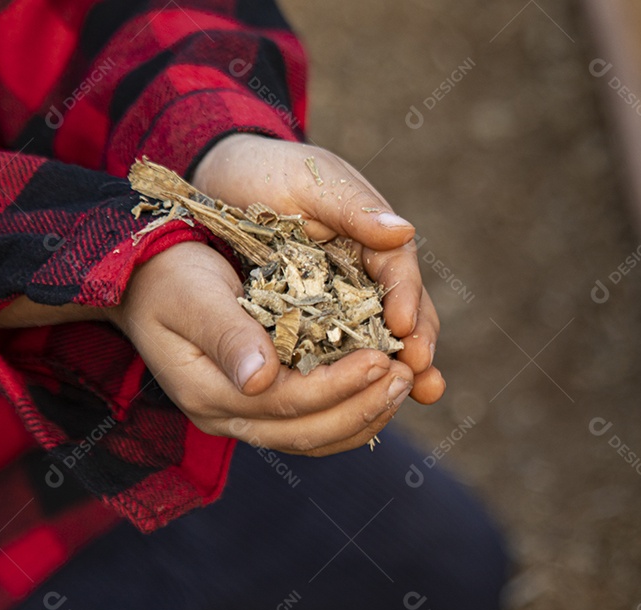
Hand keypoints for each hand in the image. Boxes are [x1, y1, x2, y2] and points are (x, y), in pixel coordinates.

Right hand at [109, 242, 413, 454]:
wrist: (143, 279)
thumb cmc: (166, 276)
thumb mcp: (190, 294)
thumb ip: (226, 334)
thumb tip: (261, 380)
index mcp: (208, 392)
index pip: (287, 403)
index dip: (338, 386)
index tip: (381, 359)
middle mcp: (227, 417)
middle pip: (308, 432)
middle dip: (363, 407)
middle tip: (405, 376)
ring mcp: (244, 418)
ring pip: (316, 438)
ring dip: (366, 415)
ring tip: (404, 382)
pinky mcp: (263, 407)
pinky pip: (316, 426)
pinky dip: (354, 413)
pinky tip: (382, 389)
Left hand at [191, 133, 443, 404]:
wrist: (217, 182)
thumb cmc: (266, 172)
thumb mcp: (308, 179)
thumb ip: (352, 207)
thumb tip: (402, 232)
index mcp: (372, 236)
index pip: (399, 271)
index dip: (408, 299)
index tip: (405, 328)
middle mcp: (368, 273)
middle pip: (407, 313)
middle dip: (418, 345)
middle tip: (422, 374)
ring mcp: (345, 302)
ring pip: (381, 340)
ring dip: (401, 370)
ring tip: (419, 394)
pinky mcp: (317, 325)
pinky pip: (343, 355)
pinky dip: (357, 379)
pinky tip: (366, 405)